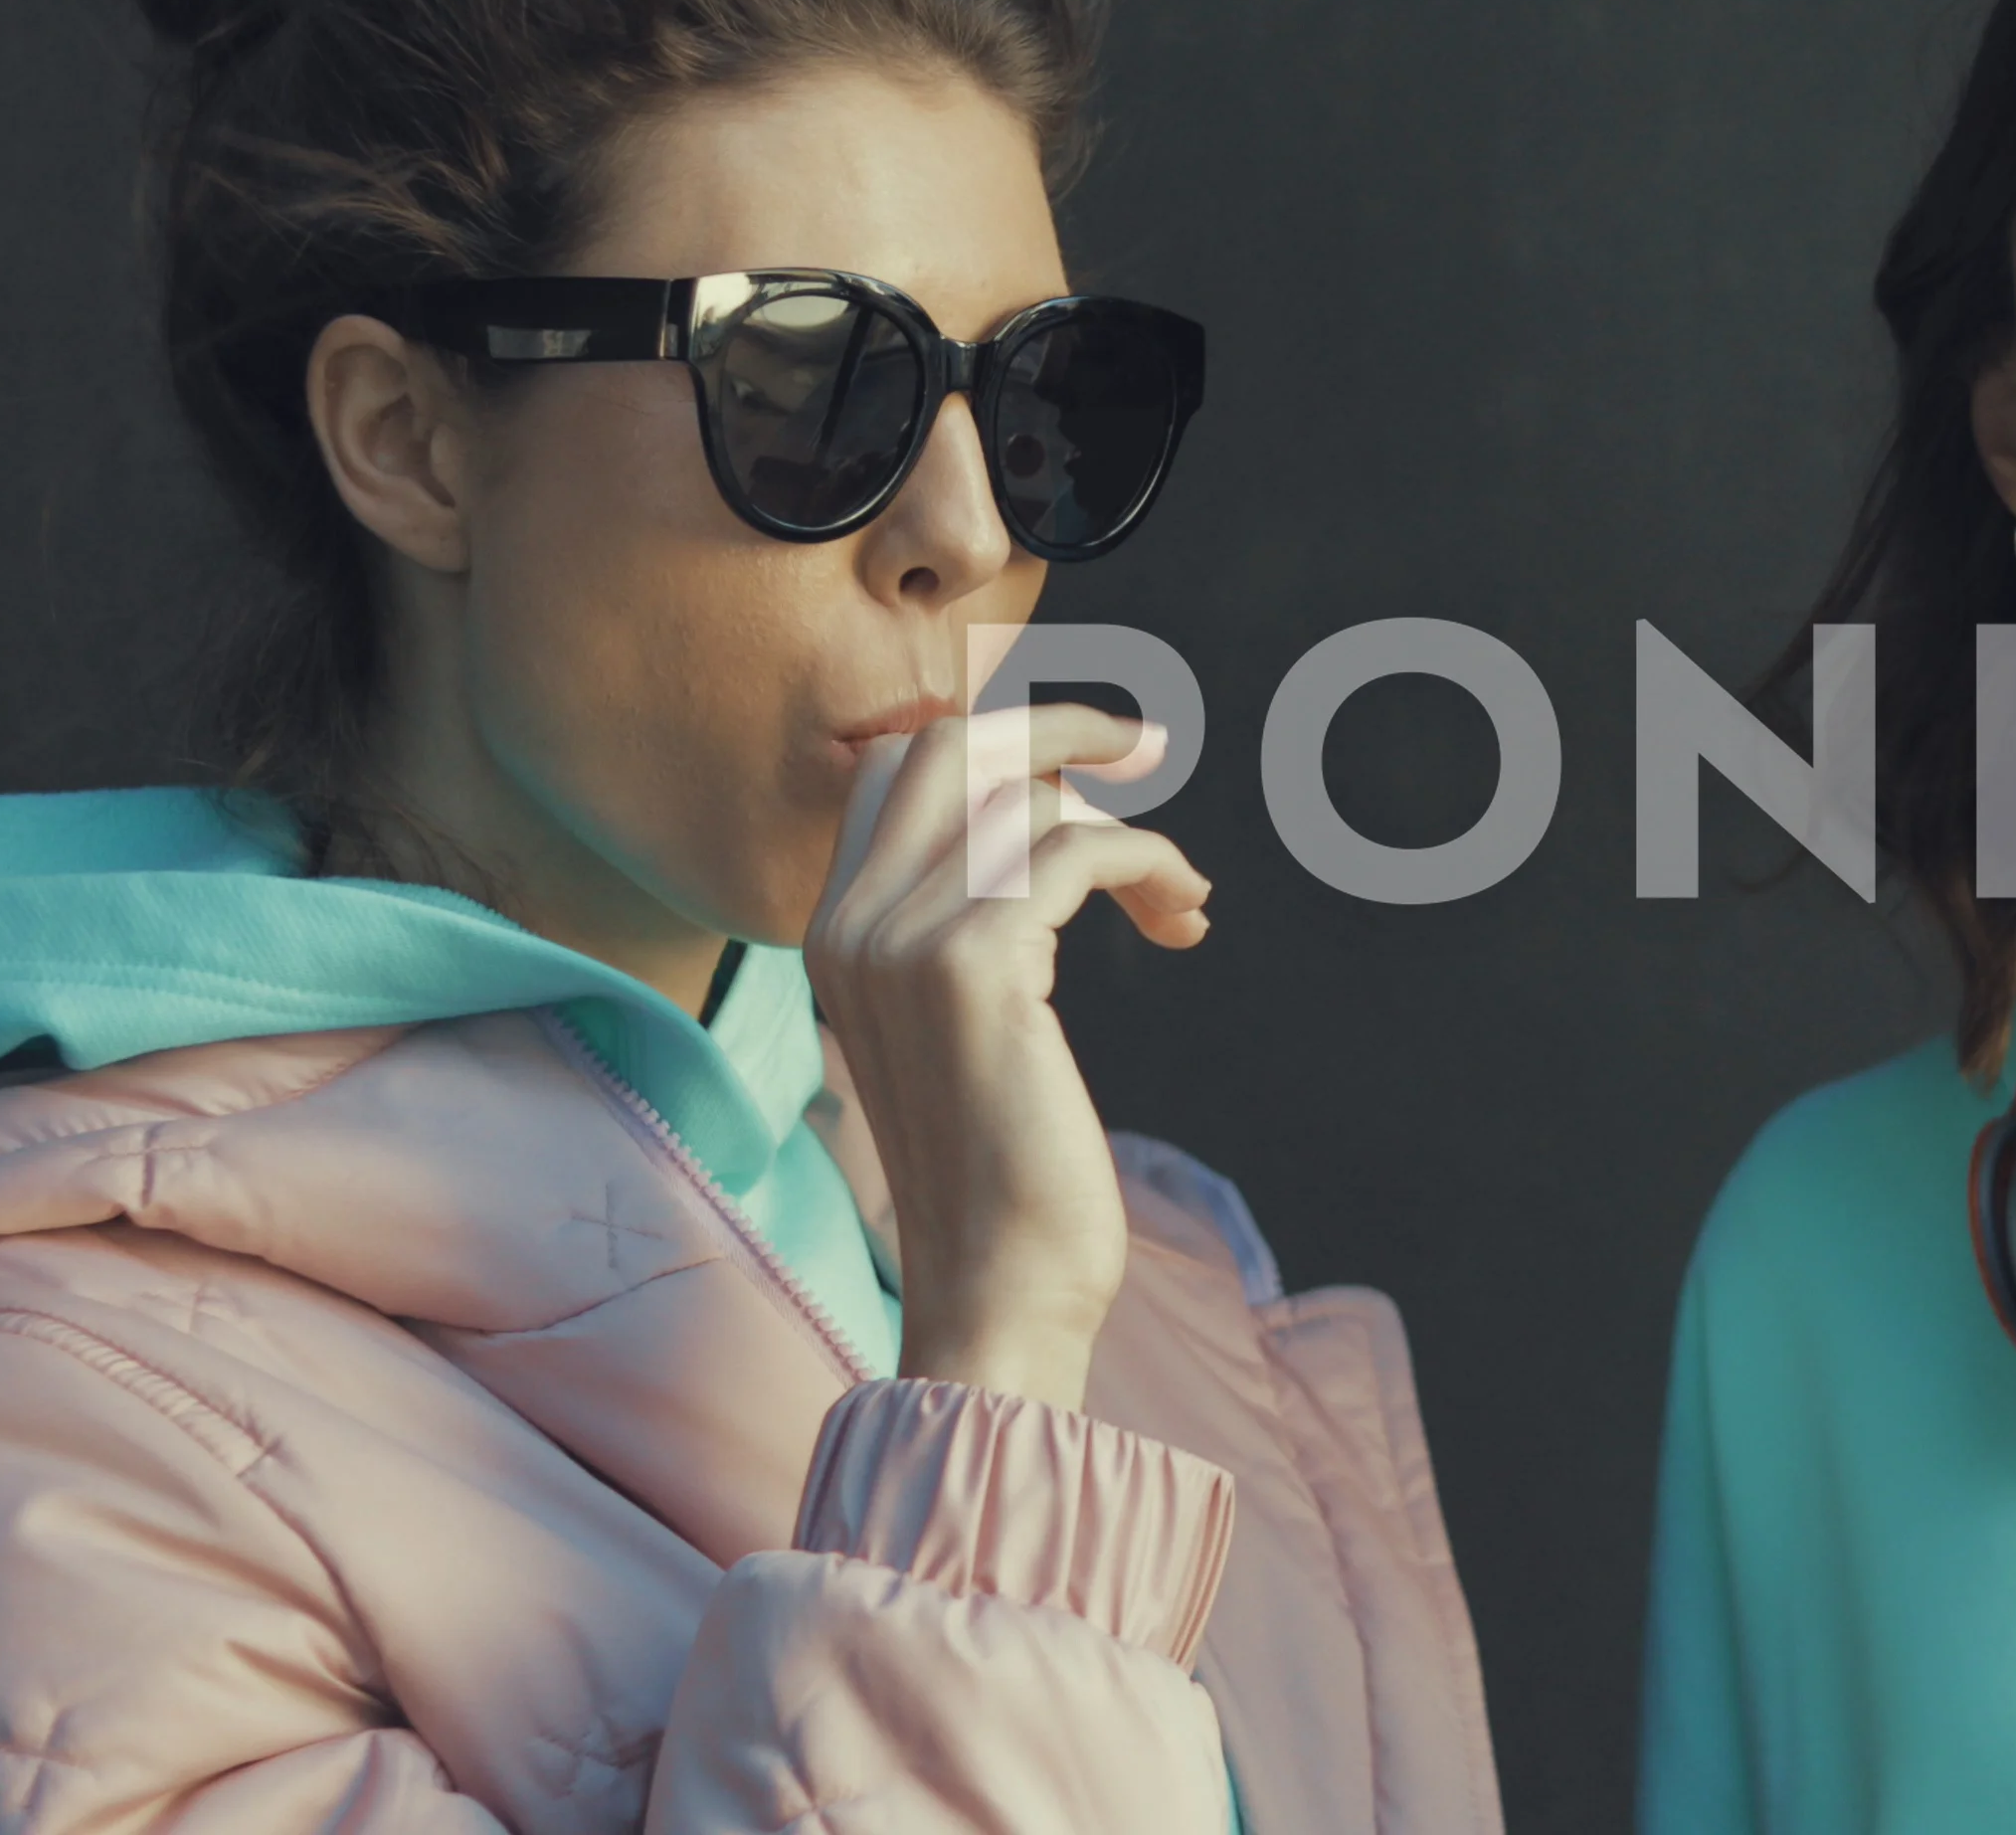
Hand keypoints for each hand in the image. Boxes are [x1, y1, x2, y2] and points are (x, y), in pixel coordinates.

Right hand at [802, 704, 1210, 1410]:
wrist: (997, 1290)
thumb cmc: (1003, 1175)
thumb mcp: (967, 1029)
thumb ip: (973, 927)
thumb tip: (1054, 815)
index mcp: (832, 935)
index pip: (896, 768)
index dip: (998, 743)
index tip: (1088, 765)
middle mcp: (849, 925)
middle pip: (948, 744)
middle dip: (1059, 725)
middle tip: (1149, 748)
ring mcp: (901, 941)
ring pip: (1032, 797)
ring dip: (1133, 831)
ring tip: (1180, 901)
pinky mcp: (974, 966)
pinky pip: (1080, 847)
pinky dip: (1149, 863)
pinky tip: (1183, 917)